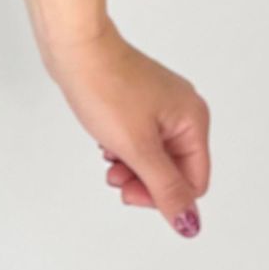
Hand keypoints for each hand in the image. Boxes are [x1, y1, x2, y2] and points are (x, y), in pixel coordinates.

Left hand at [43, 22, 210, 238]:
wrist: (74, 47)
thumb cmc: (105, 86)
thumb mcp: (138, 148)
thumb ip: (165, 188)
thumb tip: (188, 222)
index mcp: (193, 120)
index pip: (193, 182)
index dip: (163, 197)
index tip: (132, 193)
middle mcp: (183, 110)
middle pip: (175, 170)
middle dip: (145, 181)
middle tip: (117, 179)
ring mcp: (161, 104)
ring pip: (155, 155)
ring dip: (132, 166)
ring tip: (109, 160)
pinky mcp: (139, 100)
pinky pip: (141, 138)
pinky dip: (125, 147)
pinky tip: (106, 143)